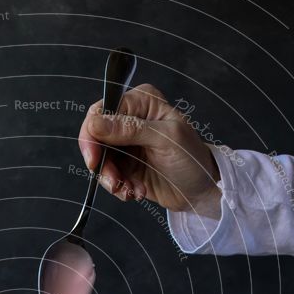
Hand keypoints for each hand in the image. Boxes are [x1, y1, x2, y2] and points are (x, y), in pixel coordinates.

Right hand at [78, 84, 221, 216]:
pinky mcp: (124, 165)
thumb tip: (95, 124)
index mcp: (141, 102)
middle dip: (103, 164)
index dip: (92, 135)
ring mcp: (125, 143)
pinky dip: (119, 187)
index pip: (102, 111)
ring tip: (132, 190)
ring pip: (99, 160)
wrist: (201, 190)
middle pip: (95, 138)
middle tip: (115, 183)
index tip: (94, 160)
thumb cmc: (192, 159)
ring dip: (113, 180)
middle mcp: (129, 119)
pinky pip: (108, 175)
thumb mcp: (166, 139)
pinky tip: (136, 191)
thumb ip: (130, 129)